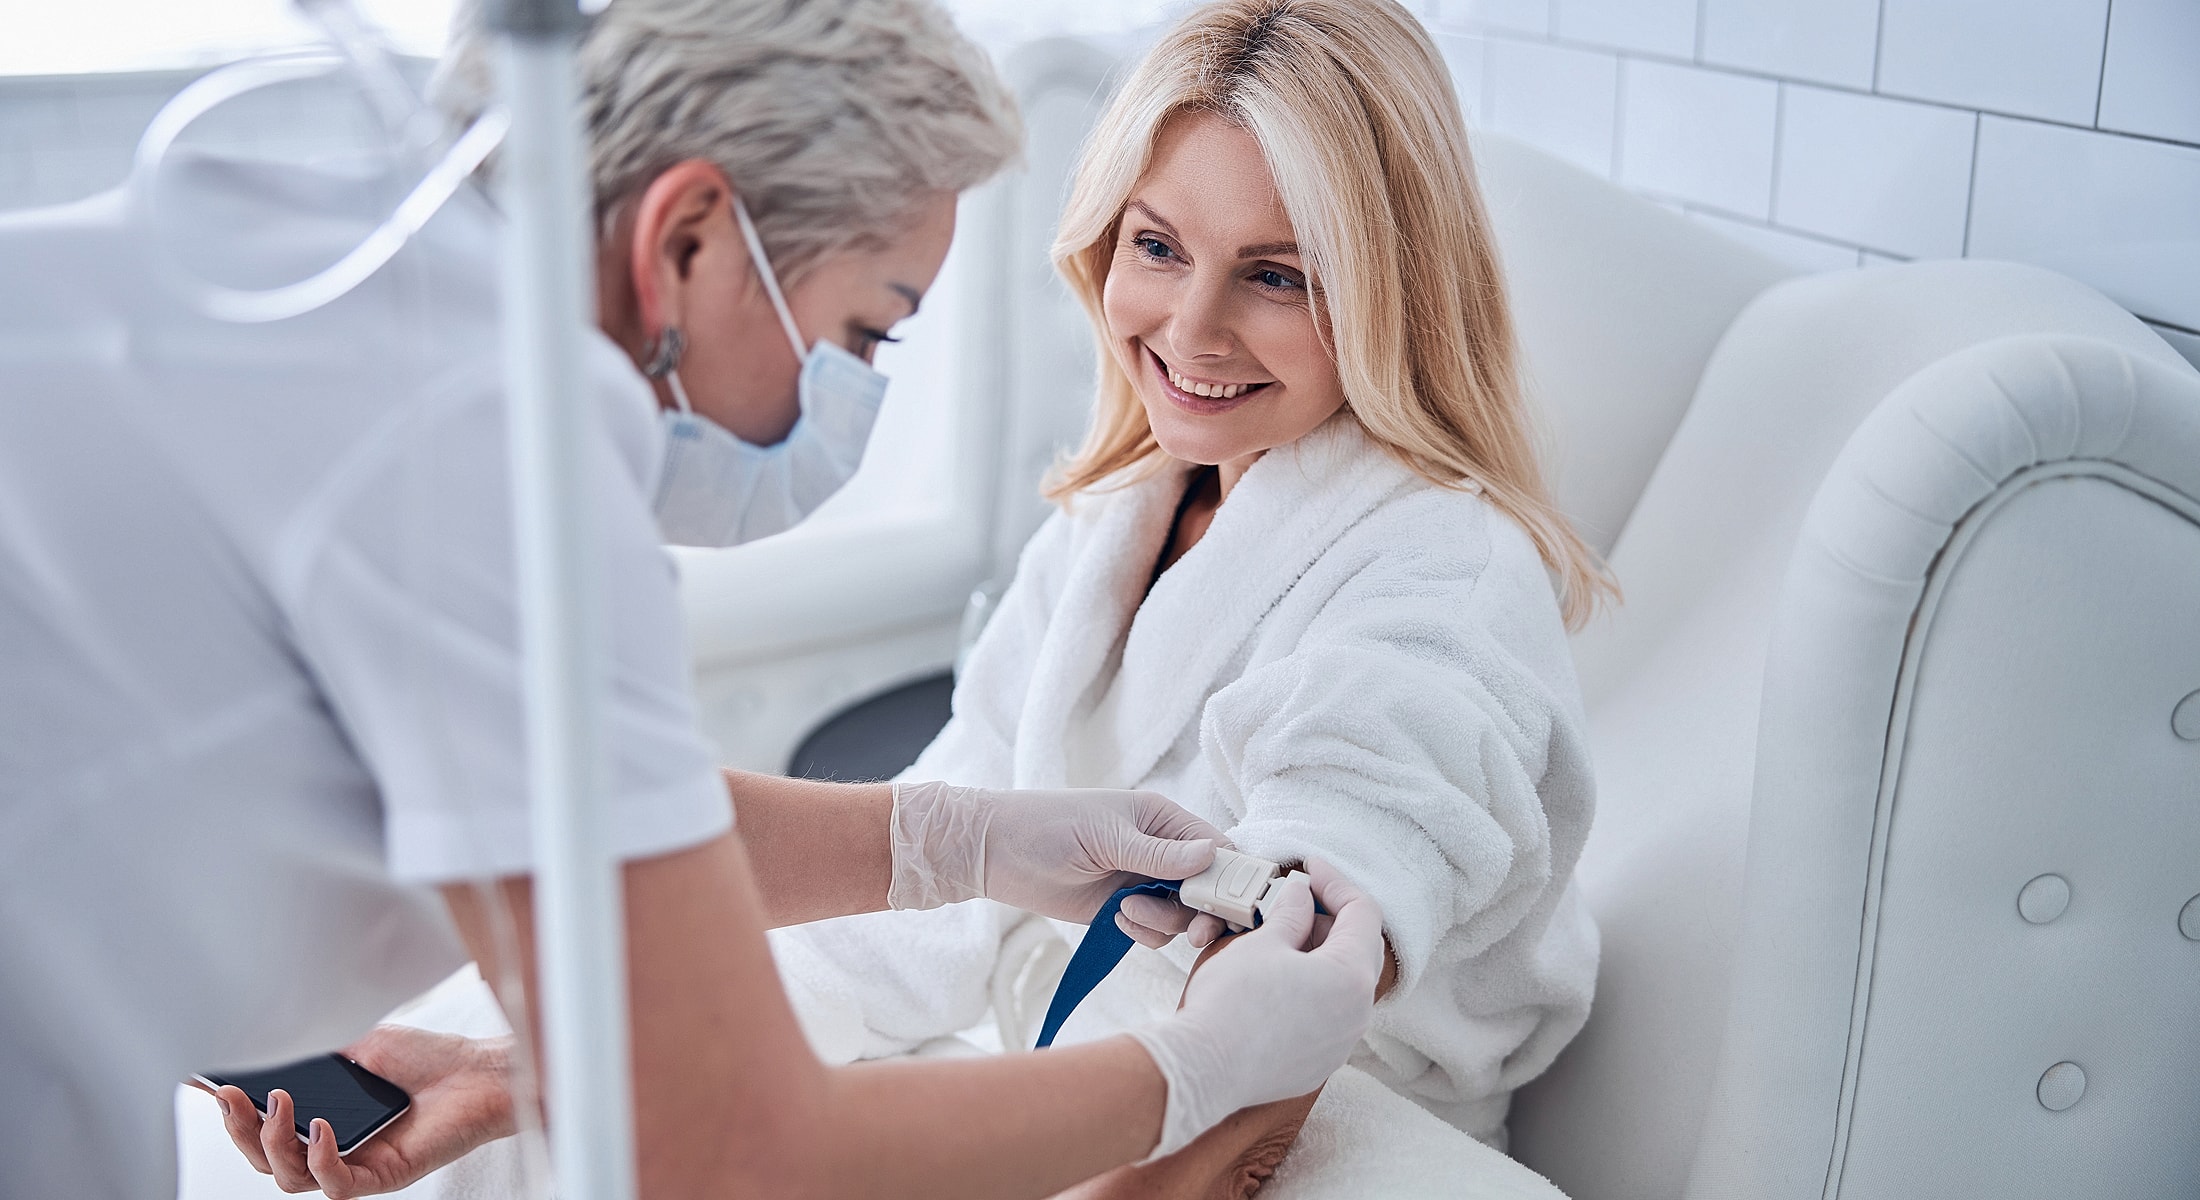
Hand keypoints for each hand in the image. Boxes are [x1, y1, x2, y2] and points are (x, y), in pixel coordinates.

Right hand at [203, 1026, 515, 1197]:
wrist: (482, 1071)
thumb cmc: (426, 1058)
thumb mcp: (357, 1042)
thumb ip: (311, 1045)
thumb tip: (261, 1033)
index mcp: (319, 1118)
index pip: (260, 1126)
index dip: (228, 1111)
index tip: (202, 1081)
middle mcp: (331, 1147)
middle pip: (264, 1158)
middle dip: (238, 1128)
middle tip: (231, 1093)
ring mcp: (355, 1164)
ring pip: (289, 1178)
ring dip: (274, 1141)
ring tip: (283, 1101)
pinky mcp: (383, 1177)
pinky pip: (336, 1185)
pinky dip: (321, 1158)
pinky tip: (321, 1128)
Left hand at [886, 781, 1225, 932]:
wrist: (994, 852)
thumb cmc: (1046, 826)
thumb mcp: (1105, 836)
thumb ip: (1158, 855)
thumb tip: (1210, 857)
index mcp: (1163, 820)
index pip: (1218, 849)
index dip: (1229, 879)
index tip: (1225, 906)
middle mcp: (1160, 851)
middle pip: (1207, 889)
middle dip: (1202, 911)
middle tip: (1193, 933)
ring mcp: (1142, 882)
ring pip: (1181, 914)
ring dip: (1163, 921)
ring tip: (1125, 911)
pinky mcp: (1122, 909)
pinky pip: (1154, 930)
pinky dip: (1144, 932)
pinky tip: (1116, 920)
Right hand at [1125, 860, 1383, 1157]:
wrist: (1202, 1069)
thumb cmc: (1232, 1003)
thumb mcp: (1262, 943)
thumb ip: (1291, 914)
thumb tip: (1302, 896)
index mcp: (1351, 977)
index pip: (1362, 913)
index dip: (1335, 883)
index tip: (1309, 868)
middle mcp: (1358, 1014)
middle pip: (1356, 950)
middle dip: (1326, 920)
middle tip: (1291, 902)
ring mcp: (1340, 1044)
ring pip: (1341, 985)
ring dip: (1317, 956)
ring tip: (1278, 939)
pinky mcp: (1319, 1064)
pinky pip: (1326, 1016)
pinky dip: (1310, 990)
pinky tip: (1275, 980)